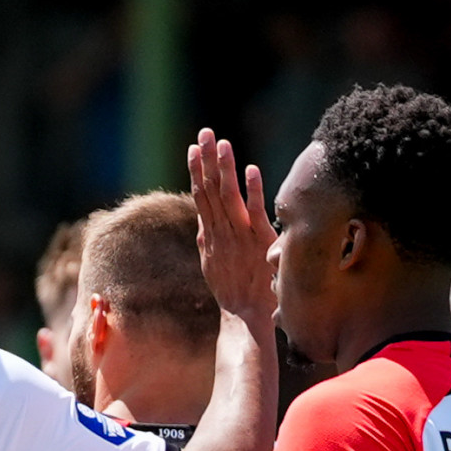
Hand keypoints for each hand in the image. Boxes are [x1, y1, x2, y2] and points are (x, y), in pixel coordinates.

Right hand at [189, 129, 272, 323]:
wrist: (247, 317)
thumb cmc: (235, 292)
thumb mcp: (214, 265)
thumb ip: (209, 242)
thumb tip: (202, 225)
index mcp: (211, 234)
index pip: (201, 196)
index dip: (197, 170)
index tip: (193, 148)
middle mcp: (220, 232)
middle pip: (209, 189)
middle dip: (205, 160)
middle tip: (204, 133)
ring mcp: (238, 236)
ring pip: (227, 196)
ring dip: (224, 168)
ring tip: (221, 142)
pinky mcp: (257, 241)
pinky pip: (253, 211)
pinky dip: (252, 190)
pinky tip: (251, 169)